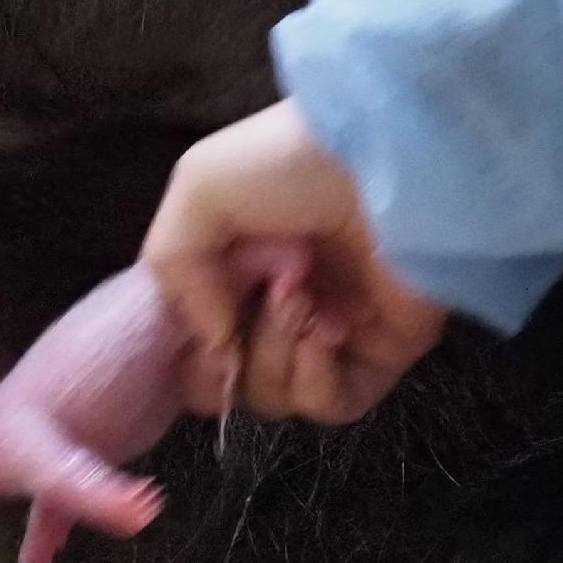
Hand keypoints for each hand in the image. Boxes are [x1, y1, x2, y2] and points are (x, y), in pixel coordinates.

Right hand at [142, 101, 447, 424]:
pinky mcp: (379, 354)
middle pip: (227, 380)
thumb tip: (213, 345)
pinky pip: (331, 404)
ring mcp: (326, 334)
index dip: (181, 349)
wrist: (387, 158)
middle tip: (261, 292)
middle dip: (231, 349)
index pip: (189, 341)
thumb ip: (175, 268)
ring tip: (301, 296)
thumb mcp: (199, 189)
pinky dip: (315, 380)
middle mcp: (273, 306)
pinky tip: (327, 330)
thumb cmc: (288, 163)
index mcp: (229, 268)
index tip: (183, 335)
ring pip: (274, 396)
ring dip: (274, 354)